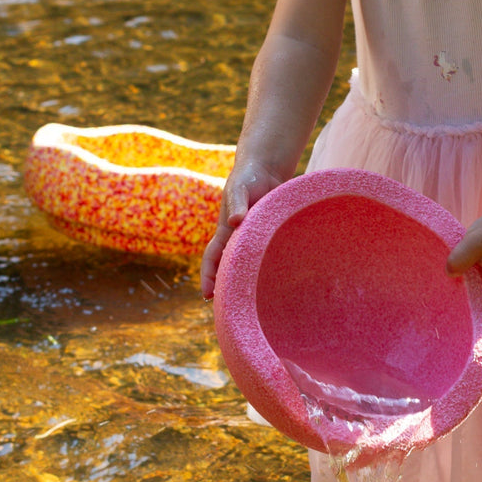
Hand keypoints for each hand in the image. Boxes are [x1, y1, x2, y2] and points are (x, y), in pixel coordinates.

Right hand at [200, 158, 287, 298]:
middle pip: (228, 267)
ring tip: (252, 306)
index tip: (207, 295)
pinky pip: (265, 257)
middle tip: (229, 311)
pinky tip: (275, 285)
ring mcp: (252, 238)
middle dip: (225, 287)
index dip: (208, 276)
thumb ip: (237, 203)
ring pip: (247, 265)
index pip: (213, 257)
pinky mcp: (269, 235)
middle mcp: (237, 238)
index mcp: (225, 231)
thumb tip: (235, 222)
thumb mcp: (240, 188)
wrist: (266, 170)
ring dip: (246, 283)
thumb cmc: (248, 177)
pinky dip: (266, 271)